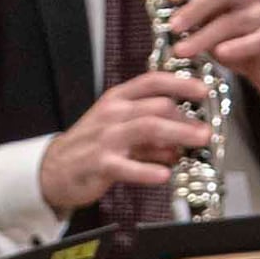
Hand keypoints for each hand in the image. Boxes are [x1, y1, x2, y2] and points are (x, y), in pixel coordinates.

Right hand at [36, 68, 218, 214]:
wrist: (52, 169)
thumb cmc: (89, 147)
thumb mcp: (120, 132)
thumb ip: (151, 137)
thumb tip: (180, 144)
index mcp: (118, 99)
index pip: (152, 82)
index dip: (181, 83)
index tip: (203, 90)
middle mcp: (113, 113)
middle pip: (157, 106)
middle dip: (187, 118)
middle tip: (207, 130)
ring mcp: (105, 137)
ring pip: (147, 128)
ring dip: (177, 134)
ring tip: (198, 142)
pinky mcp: (99, 163)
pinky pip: (127, 166)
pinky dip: (147, 170)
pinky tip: (164, 176)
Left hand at [162, 0, 259, 105]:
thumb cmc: (231, 39)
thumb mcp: (203, 22)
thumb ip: (180, 7)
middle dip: (193, 8)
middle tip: (173, 26)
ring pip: (232, 20)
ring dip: (204, 35)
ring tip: (183, 50)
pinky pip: (255, 40)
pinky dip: (236, 48)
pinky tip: (221, 55)